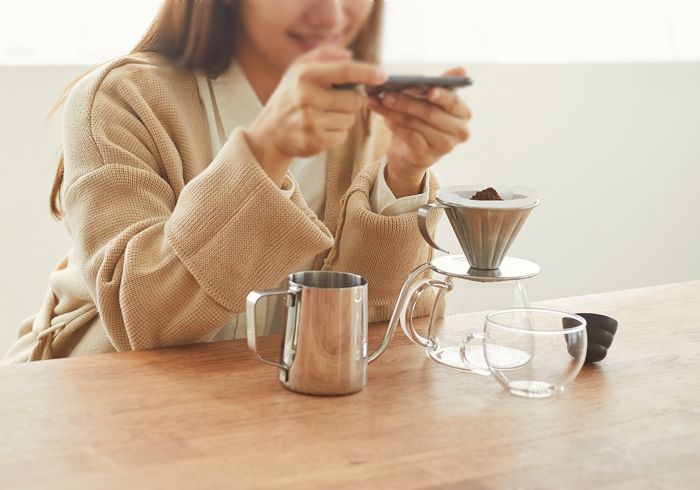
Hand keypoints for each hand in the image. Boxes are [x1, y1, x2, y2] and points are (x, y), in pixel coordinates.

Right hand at [244, 47, 386, 185]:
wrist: (271, 131)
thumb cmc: (292, 94)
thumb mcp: (300, 68)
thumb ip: (325, 55)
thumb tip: (350, 56)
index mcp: (305, 75)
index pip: (344, 71)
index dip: (367, 72)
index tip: (384, 75)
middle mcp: (306, 98)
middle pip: (354, 100)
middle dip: (351, 102)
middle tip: (335, 102)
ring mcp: (310, 122)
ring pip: (350, 120)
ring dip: (343, 119)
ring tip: (323, 116)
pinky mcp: (314, 141)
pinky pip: (342, 136)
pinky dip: (336, 134)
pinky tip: (320, 129)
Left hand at [367, 67, 471, 196]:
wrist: (410, 152)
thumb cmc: (423, 120)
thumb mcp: (431, 100)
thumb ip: (442, 84)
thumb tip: (462, 69)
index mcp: (463, 114)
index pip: (453, 102)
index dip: (442, 96)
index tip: (429, 90)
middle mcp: (459, 132)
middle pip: (431, 113)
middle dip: (406, 102)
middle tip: (386, 94)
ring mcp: (444, 146)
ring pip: (417, 125)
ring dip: (395, 112)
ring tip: (379, 103)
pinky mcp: (427, 157)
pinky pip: (410, 138)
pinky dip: (396, 127)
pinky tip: (385, 120)